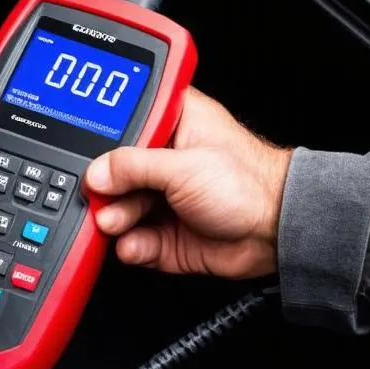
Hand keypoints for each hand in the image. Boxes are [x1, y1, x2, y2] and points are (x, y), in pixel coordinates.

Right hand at [84, 88, 292, 277]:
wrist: (277, 233)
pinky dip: (131, 245)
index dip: (103, 138)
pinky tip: (134, 244)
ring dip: (115, 219)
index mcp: (173, 124)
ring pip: (120, 209)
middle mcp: (164, 160)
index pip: (124, 123)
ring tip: (118, 223)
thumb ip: (132, 167)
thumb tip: (97, 173)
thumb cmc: (249, 183)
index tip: (92, 156)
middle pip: (115, 172)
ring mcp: (165, 198)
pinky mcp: (167, 233)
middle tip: (102, 198)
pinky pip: (135, 240)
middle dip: (106, 190)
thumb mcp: (182, 165)